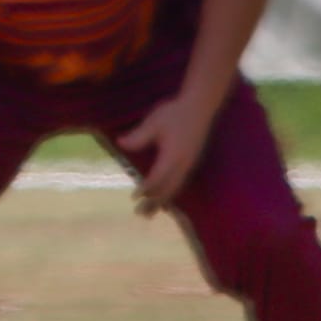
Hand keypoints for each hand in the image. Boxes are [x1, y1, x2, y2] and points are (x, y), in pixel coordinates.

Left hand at [115, 95, 213, 214]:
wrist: (200, 106)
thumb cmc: (175, 112)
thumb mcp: (154, 122)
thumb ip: (138, 136)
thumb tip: (120, 143)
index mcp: (173, 155)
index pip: (158, 177)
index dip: (146, 188)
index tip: (134, 197)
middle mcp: (184, 163)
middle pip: (168, 189)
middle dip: (153, 202)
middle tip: (139, 213)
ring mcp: (189, 164)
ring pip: (175, 188)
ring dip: (162, 201)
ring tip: (149, 213)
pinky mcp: (191, 162)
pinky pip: (180, 183)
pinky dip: (170, 194)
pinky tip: (164, 201)